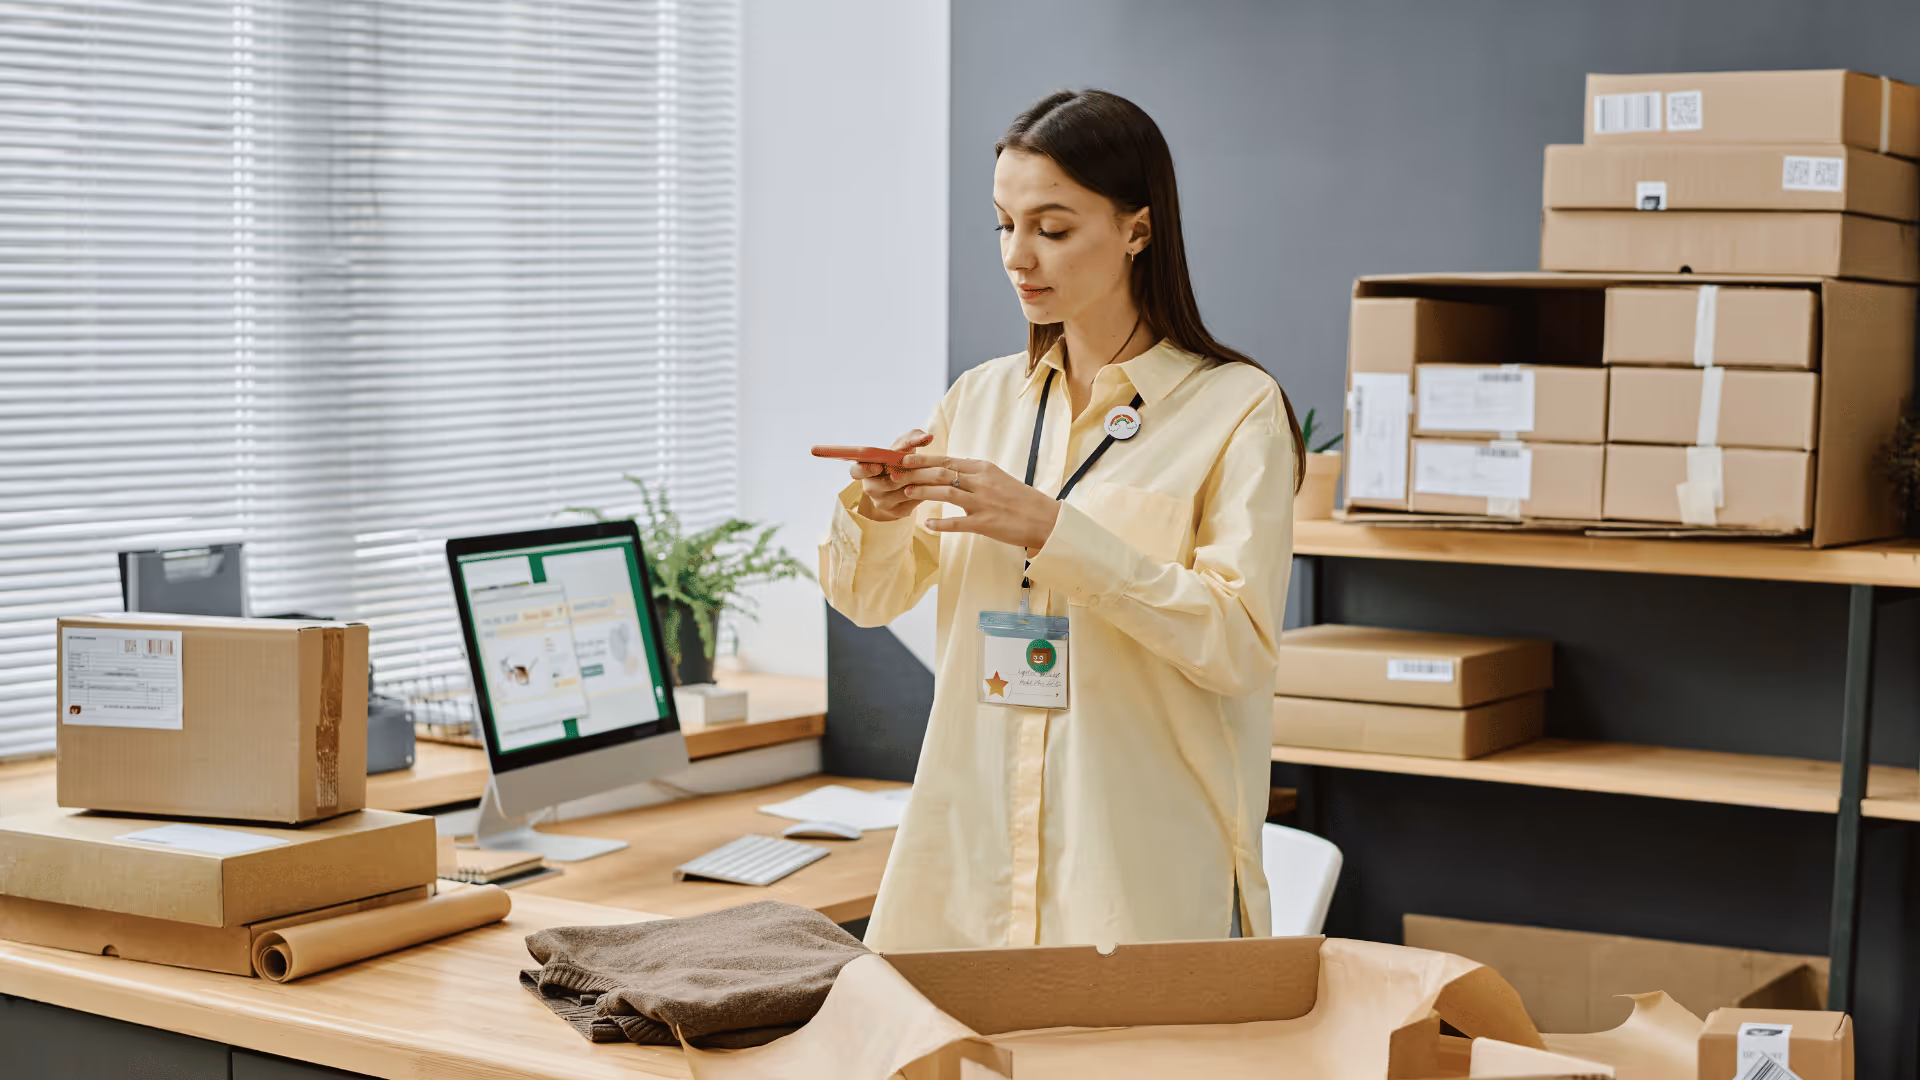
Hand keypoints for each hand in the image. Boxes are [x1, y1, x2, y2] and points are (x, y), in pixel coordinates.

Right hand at [852, 429, 934, 521]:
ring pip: (902, 492)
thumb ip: (913, 438)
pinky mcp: (897, 512)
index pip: (855, 472)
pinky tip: (935, 484)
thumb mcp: (903, 446)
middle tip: (917, 466)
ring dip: (918, 482)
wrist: (907, 481)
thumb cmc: (900, 458)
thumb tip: (928, 437)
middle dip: (903, 473)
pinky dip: (925, 491)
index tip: (878, 467)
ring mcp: (883, 503)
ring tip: (934, 472)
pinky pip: (912, 501)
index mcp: (865, 471)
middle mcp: (870, 489)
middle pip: (885, 484)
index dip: (865, 470)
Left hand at [899, 455, 1060, 551]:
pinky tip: (927, 524)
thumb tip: (951, 471)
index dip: (923, 460)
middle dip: (916, 473)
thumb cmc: (1020, 500)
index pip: (947, 460)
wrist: (1044, 519)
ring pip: (946, 493)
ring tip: (906, 493)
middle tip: (896, 474)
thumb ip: (974, 475)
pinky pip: (957, 523)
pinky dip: (940, 523)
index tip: (904, 459)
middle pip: (942, 473)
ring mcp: (983, 502)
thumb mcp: (997, 478)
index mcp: (983, 468)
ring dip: (923, 492)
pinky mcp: (985, 523)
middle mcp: (981, 482)